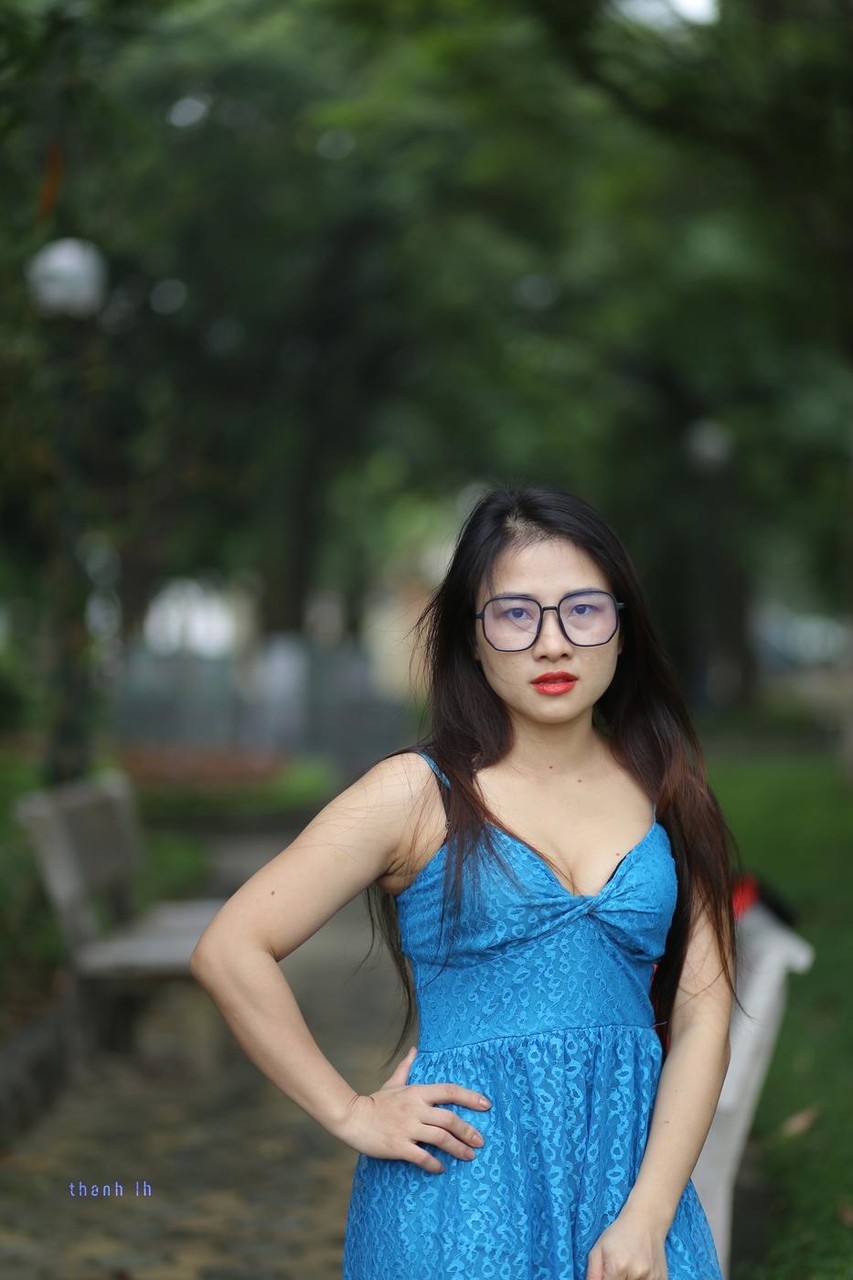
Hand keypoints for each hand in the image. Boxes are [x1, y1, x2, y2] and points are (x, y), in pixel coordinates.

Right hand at [335, 1045, 490, 1173]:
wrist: (352, 1117)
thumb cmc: (375, 1101)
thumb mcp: (393, 1082)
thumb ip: (407, 1067)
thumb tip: (415, 1049)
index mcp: (417, 1092)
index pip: (449, 1091)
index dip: (470, 1097)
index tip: (486, 1105)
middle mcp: (415, 1109)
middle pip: (449, 1119)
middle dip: (468, 1131)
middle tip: (481, 1141)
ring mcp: (407, 1128)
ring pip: (440, 1138)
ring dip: (458, 1148)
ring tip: (470, 1156)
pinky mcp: (398, 1146)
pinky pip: (422, 1156)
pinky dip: (434, 1164)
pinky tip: (442, 1169)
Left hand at [584, 1206, 667, 1279]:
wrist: (647, 1221)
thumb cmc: (619, 1234)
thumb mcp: (598, 1249)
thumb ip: (592, 1274)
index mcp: (618, 1266)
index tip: (607, 1276)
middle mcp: (637, 1274)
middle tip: (618, 1271)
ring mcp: (652, 1278)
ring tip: (629, 1269)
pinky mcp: (663, 1279)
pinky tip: (639, 1270)